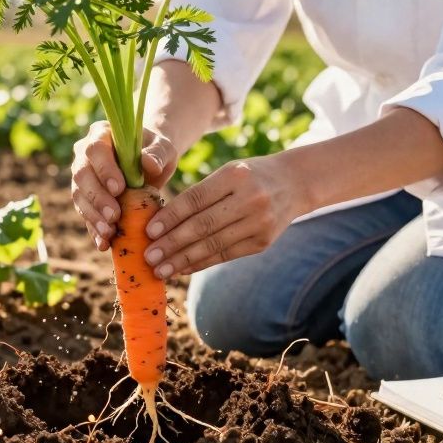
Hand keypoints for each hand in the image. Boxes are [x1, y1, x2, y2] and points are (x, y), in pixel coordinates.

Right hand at [70, 120, 176, 250]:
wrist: (151, 163)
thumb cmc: (156, 151)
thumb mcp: (163, 148)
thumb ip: (158, 153)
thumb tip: (149, 164)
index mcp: (101, 134)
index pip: (95, 150)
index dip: (104, 170)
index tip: (119, 188)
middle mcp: (85, 155)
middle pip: (82, 176)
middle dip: (97, 198)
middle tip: (114, 216)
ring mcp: (83, 178)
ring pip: (80, 197)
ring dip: (93, 216)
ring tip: (109, 233)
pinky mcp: (86, 199)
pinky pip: (86, 214)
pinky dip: (94, 230)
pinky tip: (104, 244)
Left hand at [142, 154, 305, 278]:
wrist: (294, 183)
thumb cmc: (249, 176)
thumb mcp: (228, 172)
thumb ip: (200, 194)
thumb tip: (161, 223)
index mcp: (235, 175)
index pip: (196, 199)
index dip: (170, 217)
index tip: (148, 231)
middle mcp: (250, 199)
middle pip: (203, 225)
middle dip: (172, 244)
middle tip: (148, 256)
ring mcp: (259, 223)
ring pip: (213, 245)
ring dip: (183, 260)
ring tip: (160, 269)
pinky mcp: (263, 242)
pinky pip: (225, 255)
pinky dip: (201, 263)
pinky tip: (182, 269)